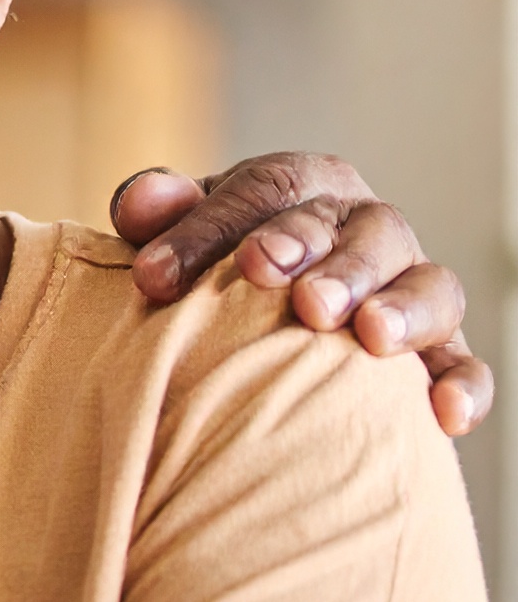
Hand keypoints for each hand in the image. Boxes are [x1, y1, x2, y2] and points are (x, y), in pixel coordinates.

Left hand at [110, 155, 492, 436]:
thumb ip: (155, 211)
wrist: (248, 308)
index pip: (267, 192)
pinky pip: (462, 362)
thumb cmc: (205, 266)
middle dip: (334, 265)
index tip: (162, 277)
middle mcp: (366, 228)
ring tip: (370, 336)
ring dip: (404, 310)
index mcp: (301, 187)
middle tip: (302, 300)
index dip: (214, 230)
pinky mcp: (436, 349)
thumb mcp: (172, 232)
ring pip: (431, 287)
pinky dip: (463, 384)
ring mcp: (407, 286)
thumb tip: (138, 205)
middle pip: (367, 233)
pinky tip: (445, 414)